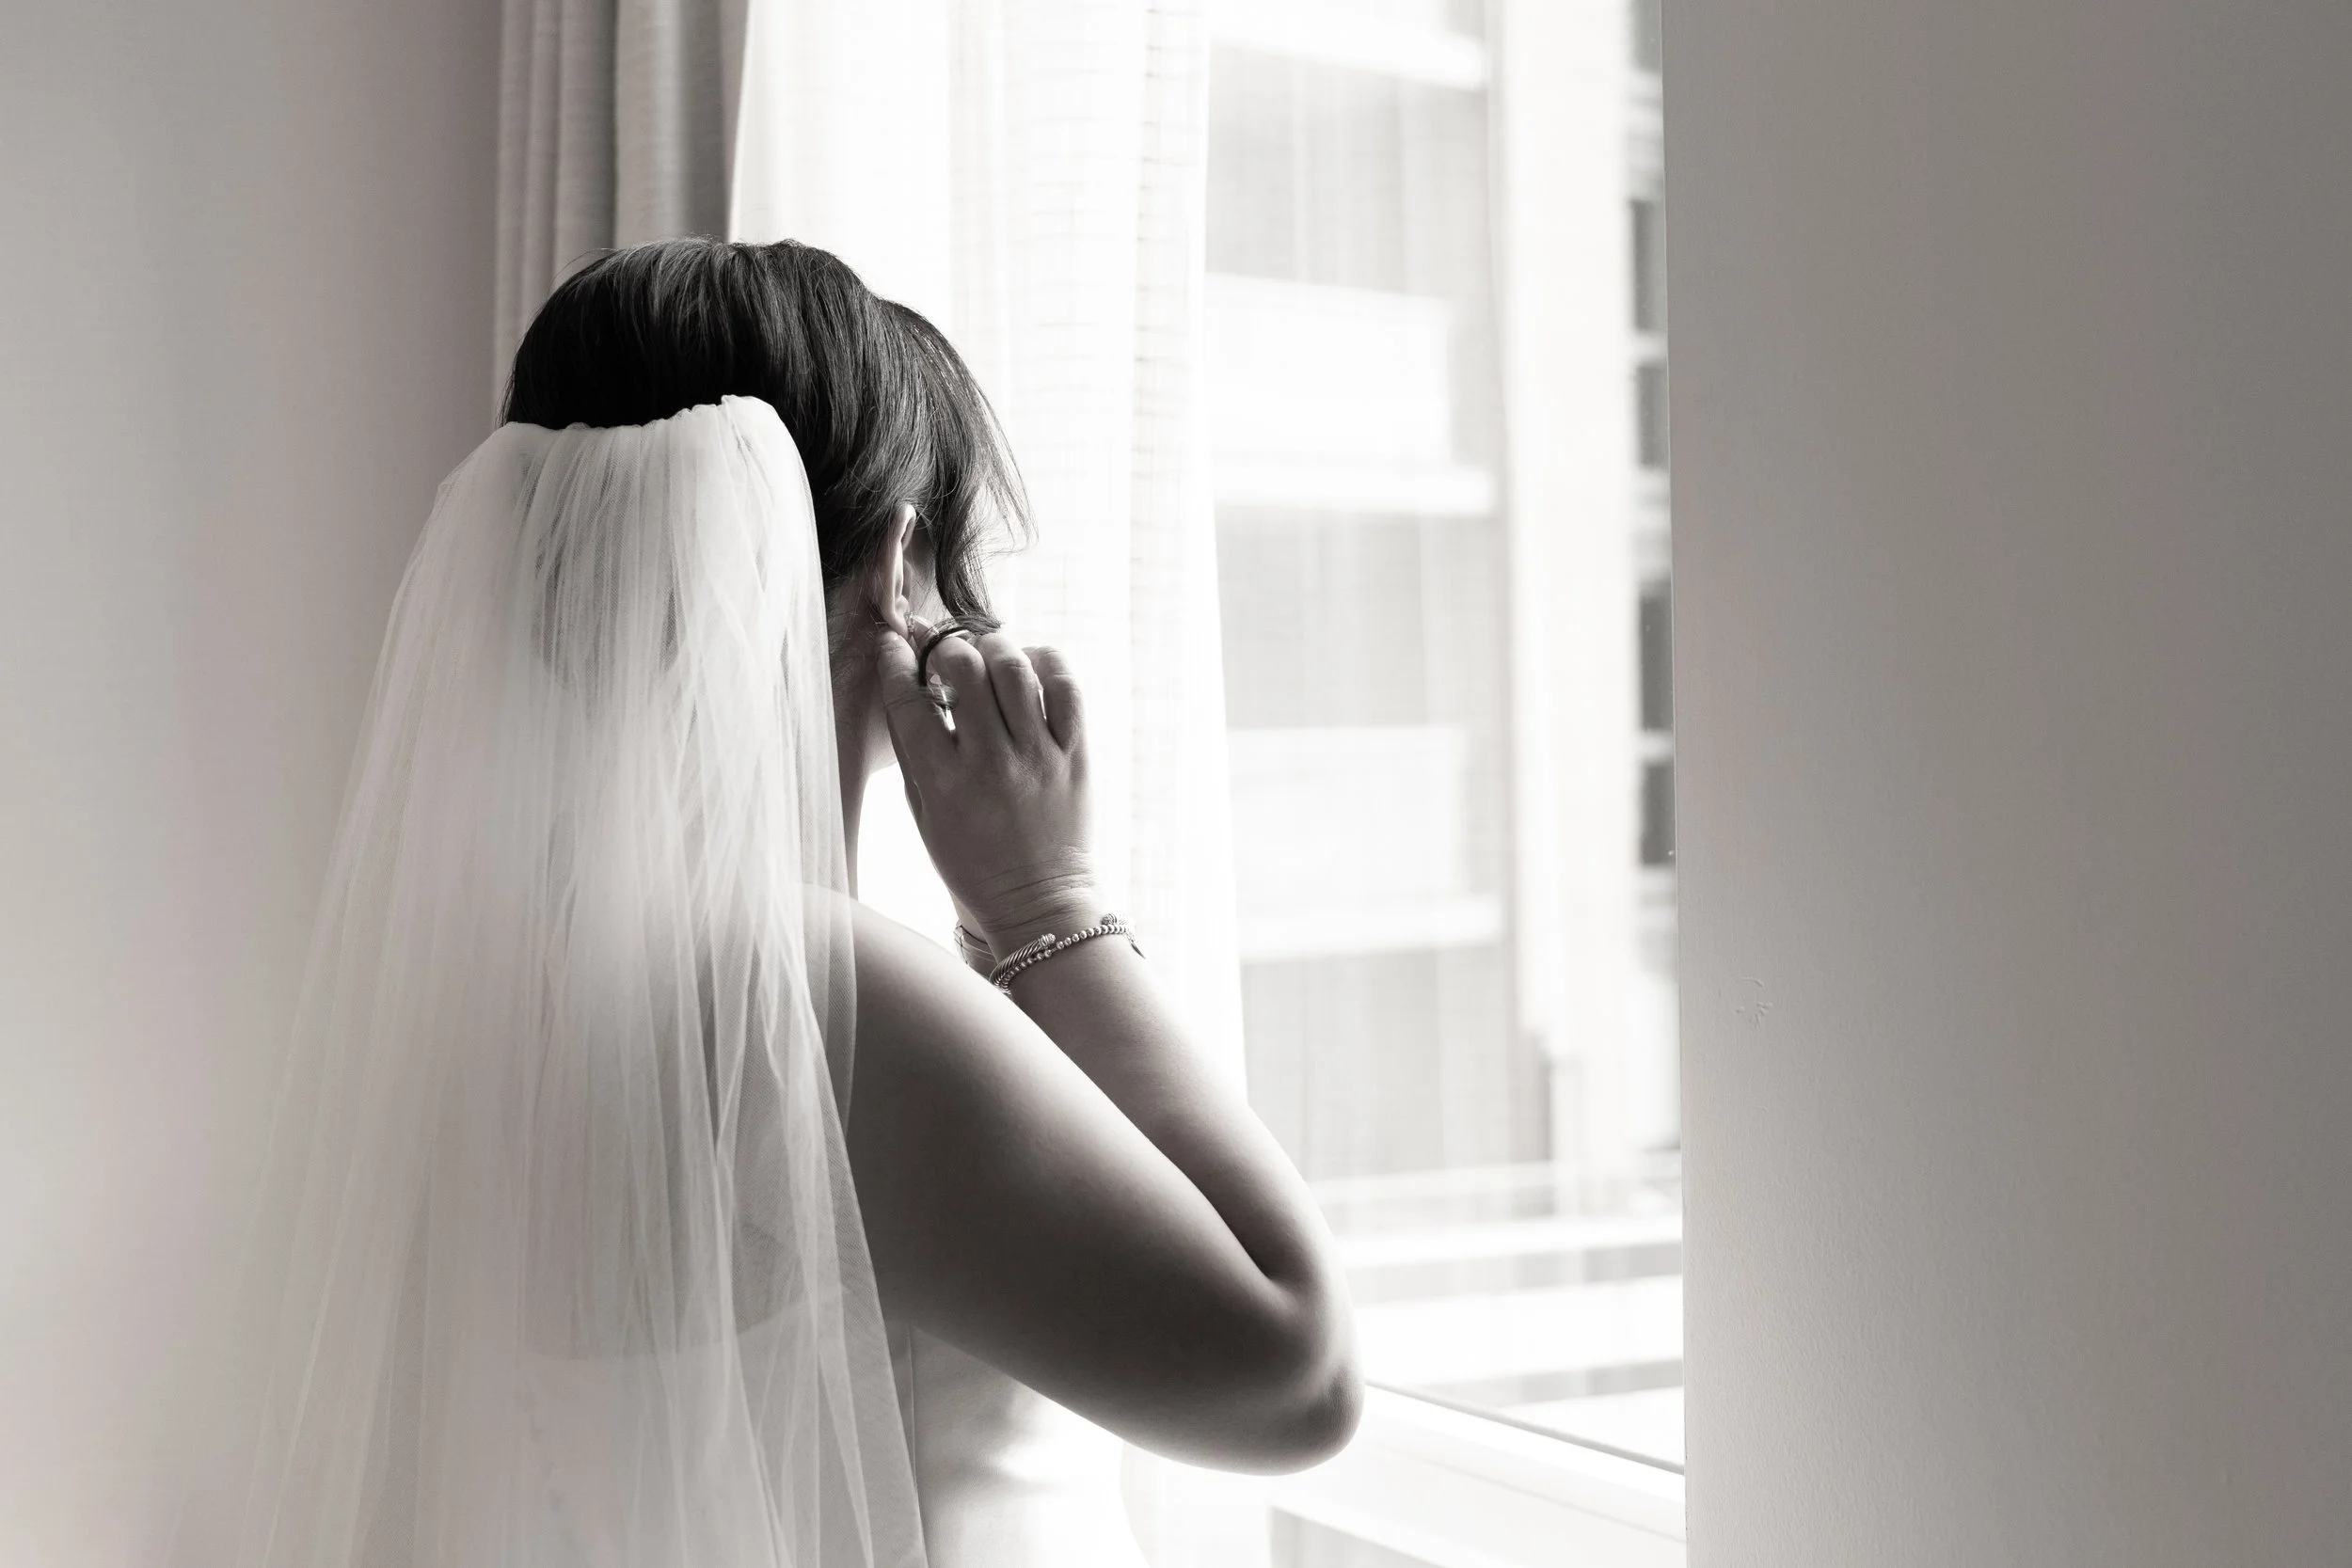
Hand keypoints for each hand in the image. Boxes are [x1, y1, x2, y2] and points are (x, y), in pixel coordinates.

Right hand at [876, 617, 1099, 956]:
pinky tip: (1029, 666)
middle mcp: (991, 764)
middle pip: (964, 669)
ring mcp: (1038, 757)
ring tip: (985, 655)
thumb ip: (911, 750)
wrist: (1040, 901)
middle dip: (946, 648)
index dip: (896, 662)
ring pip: (1014, 667)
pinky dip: (1045, 662)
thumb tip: (902, 685)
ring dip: (993, 646)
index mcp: (943, 784)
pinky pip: (1066, 686)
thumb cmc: (973, 861)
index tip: (894, 645)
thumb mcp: (923, 813)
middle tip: (945, 656)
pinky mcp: (1076, 755)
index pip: (909, 702)